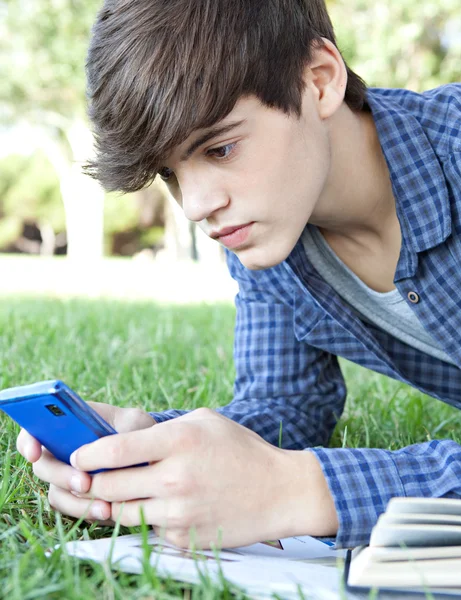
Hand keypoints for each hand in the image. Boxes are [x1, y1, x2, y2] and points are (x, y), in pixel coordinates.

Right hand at [16, 402, 155, 521]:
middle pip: (43, 467)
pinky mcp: (78, 498)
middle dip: (61, 477)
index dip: (28, 442)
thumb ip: (124, 428)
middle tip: (84, 482)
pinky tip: (109, 512)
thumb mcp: (134, 421)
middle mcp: (60, 452)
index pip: (34, 430)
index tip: (35, 453)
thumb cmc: (135, 430)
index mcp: (66, 425)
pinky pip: (73, 509)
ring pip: (57, 494)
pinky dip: (88, 513)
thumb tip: (114, 443)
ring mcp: (66, 476)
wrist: (148, 452)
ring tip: (104, 506)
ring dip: (77, 502)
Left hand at [71, 408, 337, 547]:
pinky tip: (163, 504)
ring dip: (115, 502)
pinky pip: (147, 529)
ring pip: (120, 512)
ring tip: (126, 488)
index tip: (77, 455)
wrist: (278, 490)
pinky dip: (146, 517)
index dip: (86, 453)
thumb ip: (159, 430)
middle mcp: (175, 478)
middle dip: (93, 480)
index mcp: (179, 441)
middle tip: (92, 475)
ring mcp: (179, 512)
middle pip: (108, 486)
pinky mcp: (183, 538)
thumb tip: (117, 443)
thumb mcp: (203, 420)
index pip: (113, 450)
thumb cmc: (239, 449)